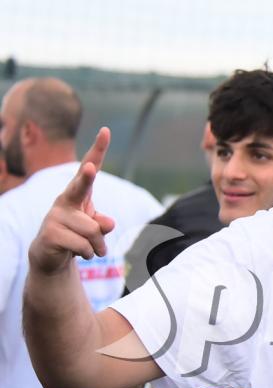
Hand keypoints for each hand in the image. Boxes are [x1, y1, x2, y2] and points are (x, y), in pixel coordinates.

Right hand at [28, 128, 114, 274]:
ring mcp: (55, 216)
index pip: (90, 167)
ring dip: (98, 245)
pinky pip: (83, 246)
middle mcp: (65, 200)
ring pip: (92, 231)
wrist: (51, 256)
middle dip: (85, 177)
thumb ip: (103, 223)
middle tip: (89, 168)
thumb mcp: (95, 227)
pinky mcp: (50, 234)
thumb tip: (108, 223)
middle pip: (80, 187)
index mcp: (78, 192)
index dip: (98, 149)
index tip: (105, 131)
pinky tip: (79, 253)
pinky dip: (88, 253)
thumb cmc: (77, 234)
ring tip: (91, 248)